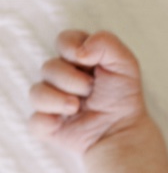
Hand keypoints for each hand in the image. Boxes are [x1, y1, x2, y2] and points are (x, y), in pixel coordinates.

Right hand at [28, 30, 149, 154]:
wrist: (124, 131)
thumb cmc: (123, 97)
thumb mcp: (126, 65)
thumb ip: (107, 44)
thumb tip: (79, 51)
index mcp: (77, 59)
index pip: (63, 40)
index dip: (71, 48)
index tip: (88, 61)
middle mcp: (59, 77)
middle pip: (49, 67)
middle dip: (74, 80)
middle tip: (92, 90)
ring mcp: (51, 100)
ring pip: (37, 93)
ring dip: (61, 100)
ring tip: (78, 107)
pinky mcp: (46, 124)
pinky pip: (35, 120)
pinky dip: (48, 121)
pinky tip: (63, 123)